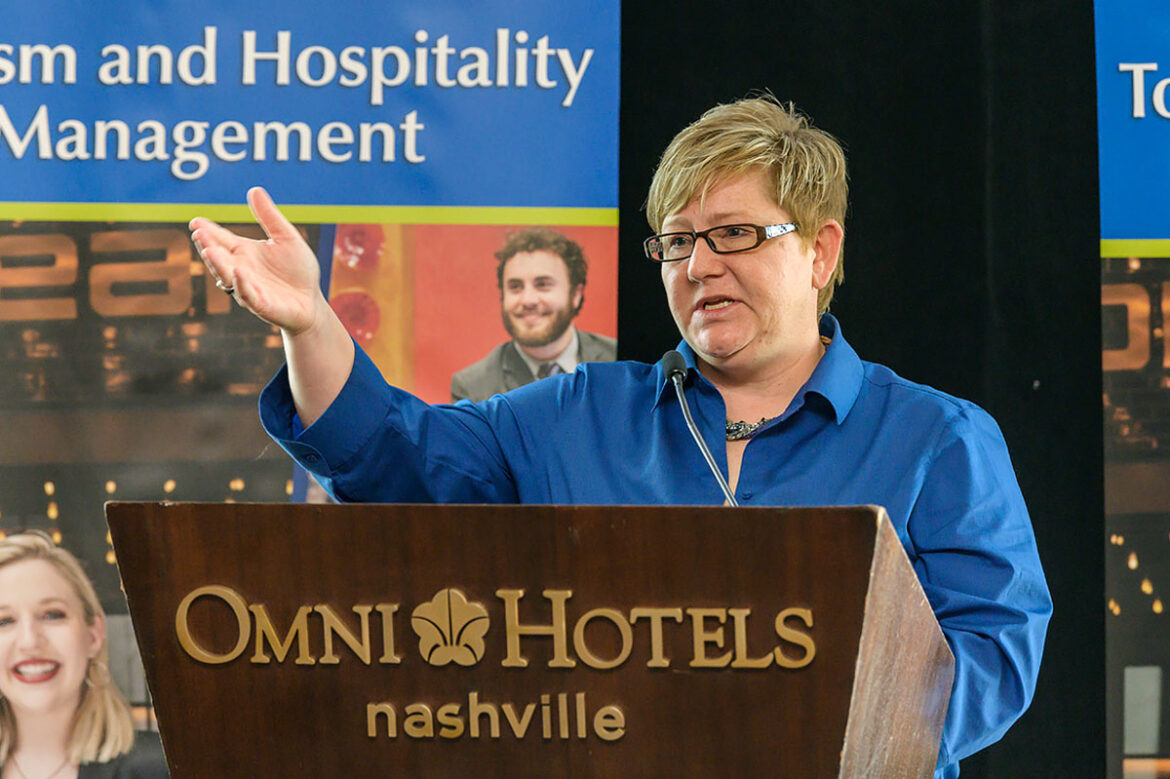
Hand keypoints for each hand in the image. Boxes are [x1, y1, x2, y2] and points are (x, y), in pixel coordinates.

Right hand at [189, 187, 324, 334]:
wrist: (311, 301)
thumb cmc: (297, 270)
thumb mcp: (286, 238)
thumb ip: (270, 217)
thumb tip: (254, 189)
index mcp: (244, 253)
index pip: (222, 240)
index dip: (208, 231)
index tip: (196, 222)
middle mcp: (240, 270)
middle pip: (219, 257)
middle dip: (208, 246)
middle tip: (198, 233)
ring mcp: (248, 288)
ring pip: (228, 277)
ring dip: (218, 265)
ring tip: (209, 251)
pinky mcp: (262, 305)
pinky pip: (249, 295)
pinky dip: (243, 285)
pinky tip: (239, 273)